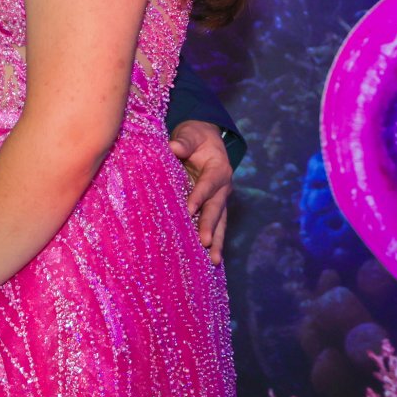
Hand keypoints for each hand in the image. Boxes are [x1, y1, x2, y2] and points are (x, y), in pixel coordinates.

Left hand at [169, 120, 231, 264]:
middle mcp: (222, 187)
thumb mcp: (190, 134)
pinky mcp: (212, 207)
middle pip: (216, 208)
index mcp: (218, 169)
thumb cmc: (195, 137)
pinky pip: (213, 226)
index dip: (199, 195)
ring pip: (219, 223)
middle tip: (204, 242)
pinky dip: (211, 242)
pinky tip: (208, 260)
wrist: (205, 141)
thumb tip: (174, 147)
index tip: (189, 208)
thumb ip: (184, 141)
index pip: (208, 184)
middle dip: (209, 226)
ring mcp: (219, 200)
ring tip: (213, 262)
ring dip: (215, 241)